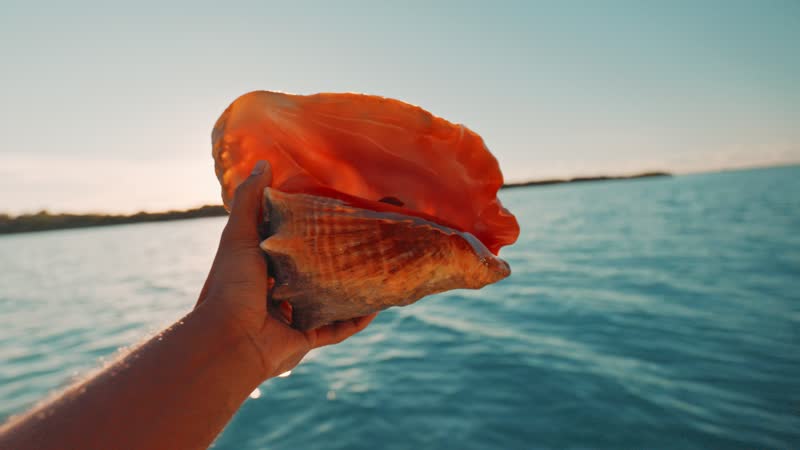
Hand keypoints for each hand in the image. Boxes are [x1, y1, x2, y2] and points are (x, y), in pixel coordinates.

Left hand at [195, 160, 376, 379]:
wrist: (230, 339)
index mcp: (264, 267)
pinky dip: (357, 319)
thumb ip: (250, 201)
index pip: (293, 245)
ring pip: (331, 300)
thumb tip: (263, 163)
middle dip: (338, 260)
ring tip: (378, 271)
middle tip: (366, 242)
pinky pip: (338, 328)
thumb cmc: (232, 284)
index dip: (312, 231)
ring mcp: (293, 316)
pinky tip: (377, 305)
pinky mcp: (306, 337)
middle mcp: (279, 291)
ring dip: (353, 289)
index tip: (337, 214)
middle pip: (316, 273)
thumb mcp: (239, 236)